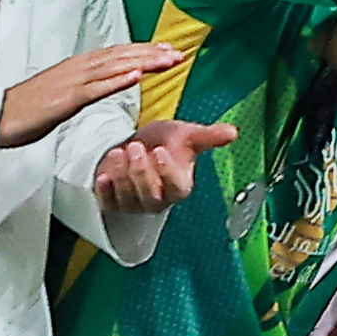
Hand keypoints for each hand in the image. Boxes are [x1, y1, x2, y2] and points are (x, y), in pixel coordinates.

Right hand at [0, 40, 180, 148]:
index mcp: (77, 68)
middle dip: (151, 54)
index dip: (143, 51)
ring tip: (167, 59)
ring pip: (113, 67)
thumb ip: (85, 86)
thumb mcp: (63, 95)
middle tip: (178, 53)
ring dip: (143, 62)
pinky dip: (116, 81)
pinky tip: (136, 77)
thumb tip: (105, 82)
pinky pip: (94, 89)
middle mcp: (77, 69)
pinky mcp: (64, 99)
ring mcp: (71, 82)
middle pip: (121, 57)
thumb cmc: (26, 109)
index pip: (117, 55)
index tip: (167, 50)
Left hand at [92, 115, 235, 213]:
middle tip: (136, 147)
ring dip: (122, 175)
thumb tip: (232, 132)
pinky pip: (108, 202)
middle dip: (141, 172)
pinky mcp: (113, 202)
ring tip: (119, 151)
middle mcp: (158, 200)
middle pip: (150, 196)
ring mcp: (134, 204)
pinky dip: (105, 190)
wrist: (137, 145)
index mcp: (179, 187)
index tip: (160, 151)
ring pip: (129, 199)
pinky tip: (103, 174)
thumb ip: (209, 136)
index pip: (176, 188)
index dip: (166, 172)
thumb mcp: (186, 135)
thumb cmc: (163, 142)